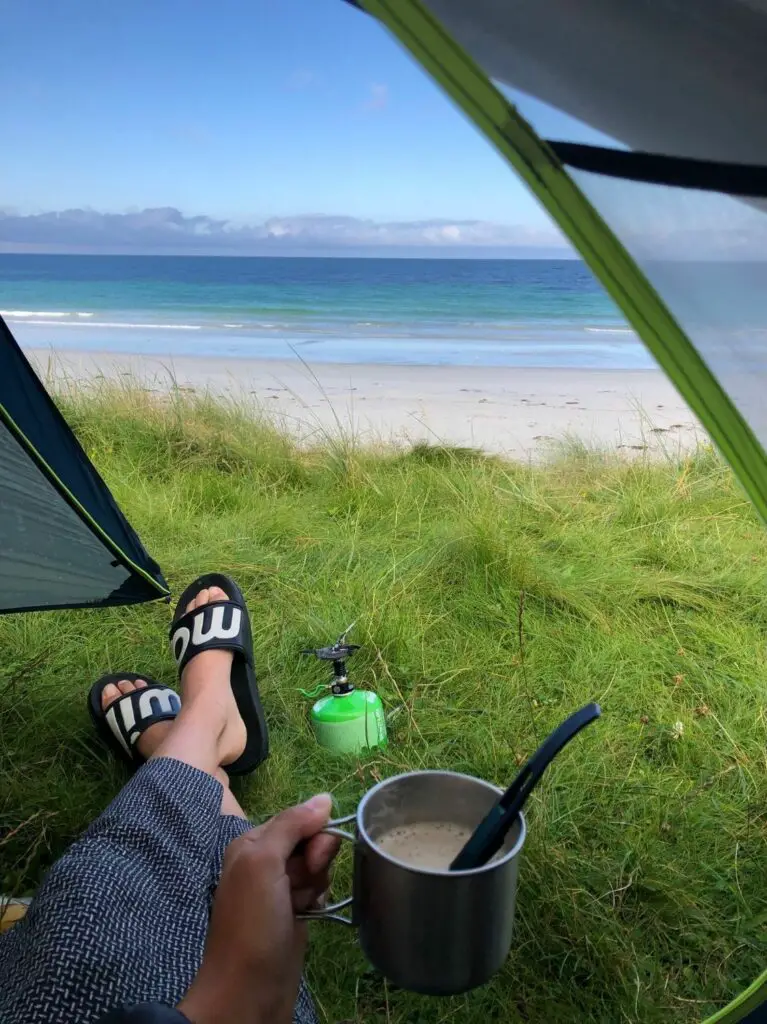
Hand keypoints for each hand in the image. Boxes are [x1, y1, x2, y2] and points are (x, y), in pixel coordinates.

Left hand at [179, 794, 339, 1023]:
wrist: (248, 993)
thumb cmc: (251, 925)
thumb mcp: (264, 863)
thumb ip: (291, 825)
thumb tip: (325, 797)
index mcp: (252, 844)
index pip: (296, 819)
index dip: (312, 834)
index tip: (313, 857)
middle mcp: (264, 863)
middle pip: (309, 842)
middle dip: (315, 861)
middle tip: (303, 886)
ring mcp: (279, 891)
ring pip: (317, 867)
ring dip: (317, 884)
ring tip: (303, 907)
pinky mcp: (294, 915)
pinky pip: (318, 892)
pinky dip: (319, 901)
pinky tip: (311, 916)